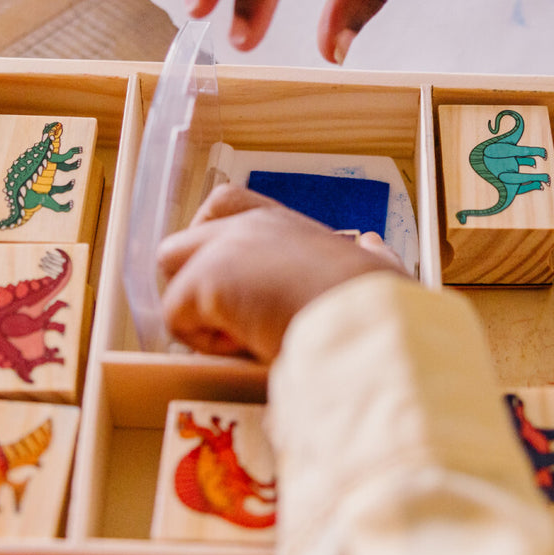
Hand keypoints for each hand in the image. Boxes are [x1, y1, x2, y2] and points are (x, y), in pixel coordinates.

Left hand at [156, 184, 405, 361]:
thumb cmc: (382, 306)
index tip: (229, 283)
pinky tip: (247, 348)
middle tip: (224, 322)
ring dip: (194, 311)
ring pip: (171, 272)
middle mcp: (251, 225)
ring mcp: (226, 247)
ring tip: (241, 339)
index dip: (210, 242)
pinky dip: (204, 343)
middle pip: (181, 241)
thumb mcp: (380, 270)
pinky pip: (176, 318)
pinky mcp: (207, 278)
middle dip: (190, 284)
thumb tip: (373, 245)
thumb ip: (371, 256)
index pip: (225, 206)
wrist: (370, 322)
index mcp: (287, 225)